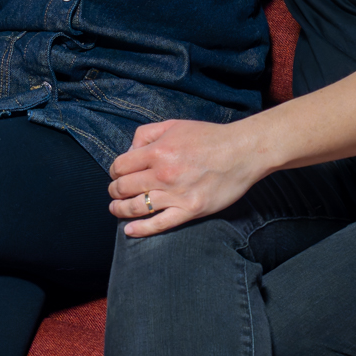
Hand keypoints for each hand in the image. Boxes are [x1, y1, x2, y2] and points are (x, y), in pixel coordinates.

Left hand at [107, 120, 265, 237]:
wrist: (242, 152)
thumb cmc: (209, 137)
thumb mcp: (173, 125)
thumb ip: (146, 134)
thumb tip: (129, 152)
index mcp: (157, 151)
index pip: (120, 166)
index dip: (114, 171)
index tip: (117, 174)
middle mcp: (163, 174)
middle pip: (124, 188)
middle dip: (114, 191)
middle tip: (115, 193)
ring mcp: (176, 194)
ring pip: (136, 208)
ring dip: (120, 210)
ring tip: (116, 210)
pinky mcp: (190, 210)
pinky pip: (159, 224)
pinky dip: (141, 230)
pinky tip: (129, 231)